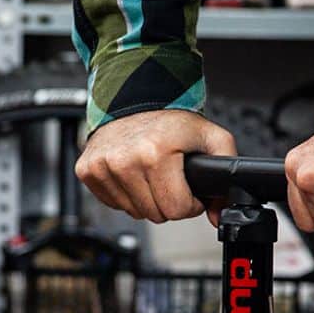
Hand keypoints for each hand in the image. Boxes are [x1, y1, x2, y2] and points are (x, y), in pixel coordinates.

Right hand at [75, 110, 236, 222]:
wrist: (136, 97)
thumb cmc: (172, 120)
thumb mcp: (212, 138)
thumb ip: (227, 174)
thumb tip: (219, 215)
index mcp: (155, 152)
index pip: (177, 209)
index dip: (190, 202)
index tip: (188, 187)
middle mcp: (124, 160)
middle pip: (156, 214)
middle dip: (169, 201)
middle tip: (170, 178)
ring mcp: (102, 166)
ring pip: (135, 212)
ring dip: (147, 199)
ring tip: (151, 173)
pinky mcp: (87, 170)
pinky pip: (114, 204)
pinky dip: (126, 194)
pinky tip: (132, 173)